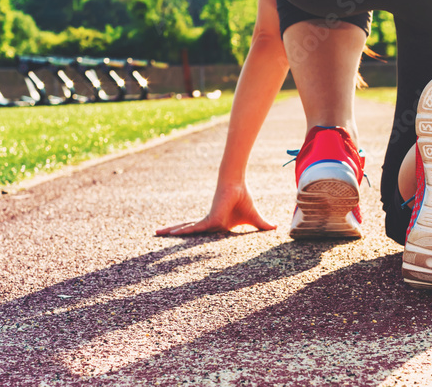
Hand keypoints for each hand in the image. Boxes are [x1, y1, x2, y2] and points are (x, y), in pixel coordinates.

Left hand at [156, 181, 277, 235]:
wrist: (238, 186)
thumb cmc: (243, 199)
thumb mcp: (253, 218)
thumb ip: (262, 225)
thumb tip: (277, 227)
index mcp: (216, 225)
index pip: (200, 233)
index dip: (191, 237)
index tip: (181, 246)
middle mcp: (208, 224)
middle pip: (187, 231)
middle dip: (173, 233)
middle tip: (157, 235)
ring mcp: (206, 222)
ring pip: (186, 230)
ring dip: (170, 231)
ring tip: (155, 233)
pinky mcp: (208, 220)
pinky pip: (193, 229)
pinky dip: (183, 231)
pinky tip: (171, 234)